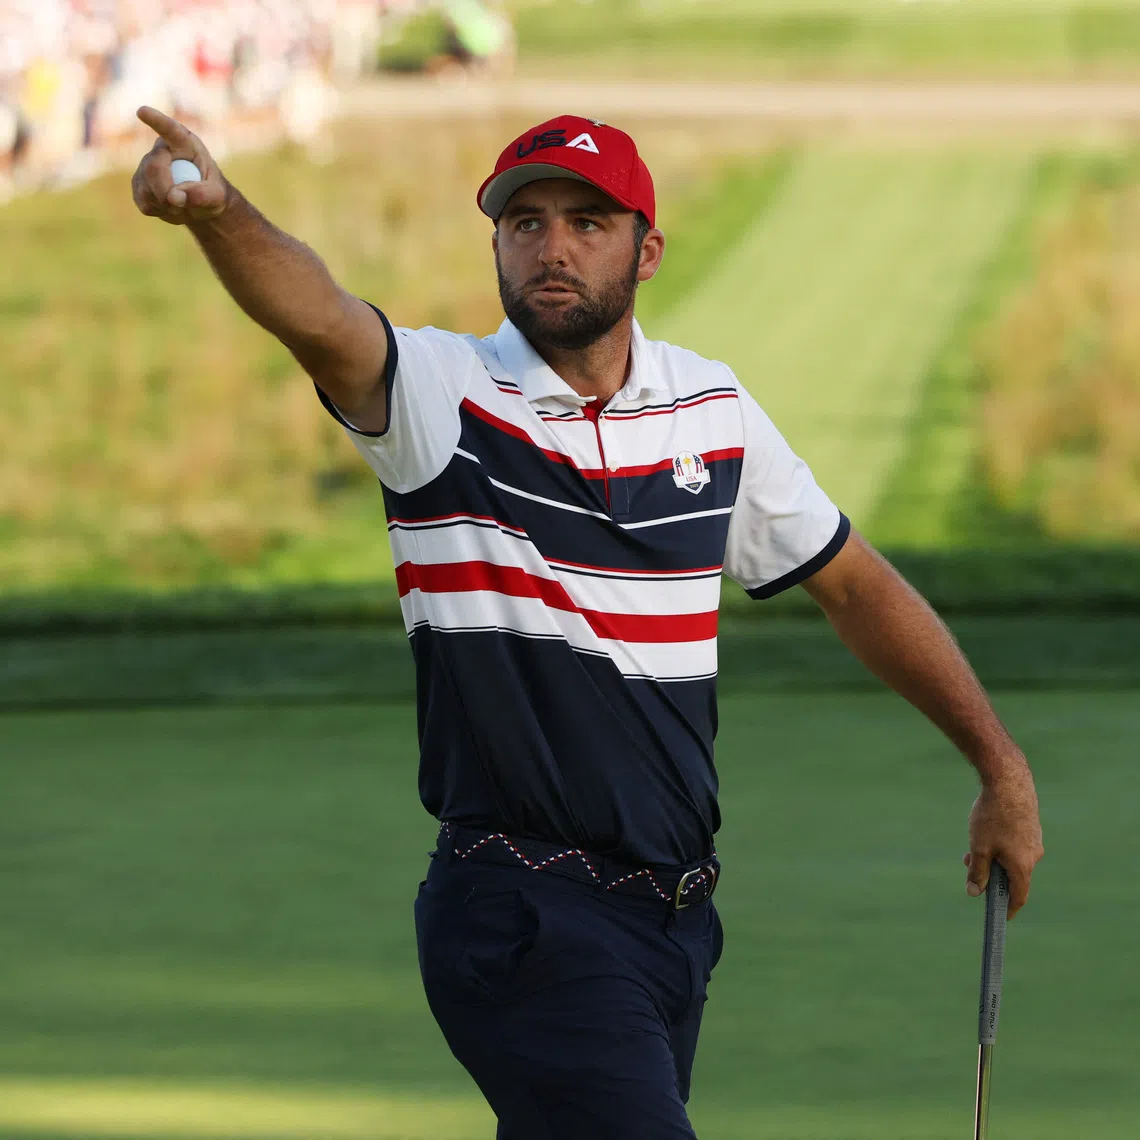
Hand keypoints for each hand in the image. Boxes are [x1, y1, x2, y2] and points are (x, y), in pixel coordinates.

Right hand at [131, 106, 227, 224]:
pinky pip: (144, 202)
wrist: (201, 206)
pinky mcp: (139, 185)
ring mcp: (146, 167)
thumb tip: (177, 197)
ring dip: (166, 205)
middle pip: (154, 168)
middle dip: (166, 191)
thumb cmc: (212, 193)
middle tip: (181, 203)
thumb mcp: (218, 195)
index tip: (142, 111)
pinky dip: (159, 211)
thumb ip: (204, 195)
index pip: (169, 129)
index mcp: (184, 143)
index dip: (156, 121)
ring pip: (146, 188)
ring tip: (182, 204)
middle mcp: (161, 151)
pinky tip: (170, 207)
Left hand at [963, 759, 1043, 918]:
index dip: (1009, 909)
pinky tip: (986, 829)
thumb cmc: (993, 816)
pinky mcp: (1031, 827)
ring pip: (1012, 857)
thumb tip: (974, 893)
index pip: (1019, 896)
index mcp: (1023, 866)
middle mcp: (1034, 856)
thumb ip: (977, 872)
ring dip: (993, 856)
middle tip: (970, 865)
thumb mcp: (979, 847)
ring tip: (973, 843)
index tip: (1002, 917)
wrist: (1009, 782)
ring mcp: (1034, 841)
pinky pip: (1016, 844)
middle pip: (1012, 876)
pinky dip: (1000, 844)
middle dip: (991, 874)